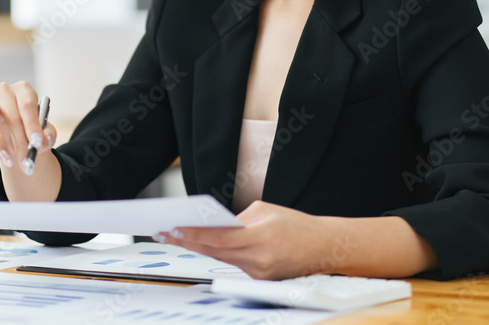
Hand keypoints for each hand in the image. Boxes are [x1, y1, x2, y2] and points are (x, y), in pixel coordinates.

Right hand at [0, 81, 57, 169]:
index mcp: (24, 89)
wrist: (11, 130)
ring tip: (8, 161)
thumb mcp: (43, 129)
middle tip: (26, 161)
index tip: (37, 143)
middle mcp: (4, 90)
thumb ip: (48, 134)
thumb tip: (45, 140)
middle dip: (20, 142)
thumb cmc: (28, 126)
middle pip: (11, 115)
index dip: (32, 125)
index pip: (28, 105)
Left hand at [158, 201, 342, 279]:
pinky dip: (218, 254)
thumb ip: (238, 218)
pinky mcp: (260, 279)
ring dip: (199, 248)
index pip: (218, 238)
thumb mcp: (266, 210)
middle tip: (163, 233)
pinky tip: (203, 246)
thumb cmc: (298, 225)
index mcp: (260, 238)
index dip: (193, 234)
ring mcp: (258, 273)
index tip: (173, 228)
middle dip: (187, 242)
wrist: (325, 248)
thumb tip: (214, 223)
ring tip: (176, 237)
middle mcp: (258, 260)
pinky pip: (233, 265)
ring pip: (220, 259)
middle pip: (214, 252)